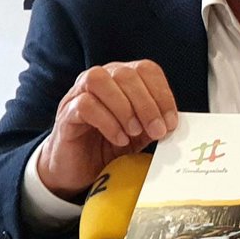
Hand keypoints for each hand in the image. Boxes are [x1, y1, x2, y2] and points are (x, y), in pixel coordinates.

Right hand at [37, 60, 177, 198]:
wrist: (80, 169)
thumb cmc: (112, 145)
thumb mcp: (142, 134)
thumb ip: (157, 123)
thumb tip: (174, 122)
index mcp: (122, 79)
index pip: (146, 69)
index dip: (162, 93)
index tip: (171, 122)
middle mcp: (100, 79)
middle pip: (125, 74)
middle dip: (147, 104)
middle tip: (157, 131)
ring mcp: (78, 93)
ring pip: (100, 81)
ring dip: (124, 108)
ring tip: (135, 132)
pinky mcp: (66, 113)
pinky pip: (85, 105)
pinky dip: (107, 122)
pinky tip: (119, 139)